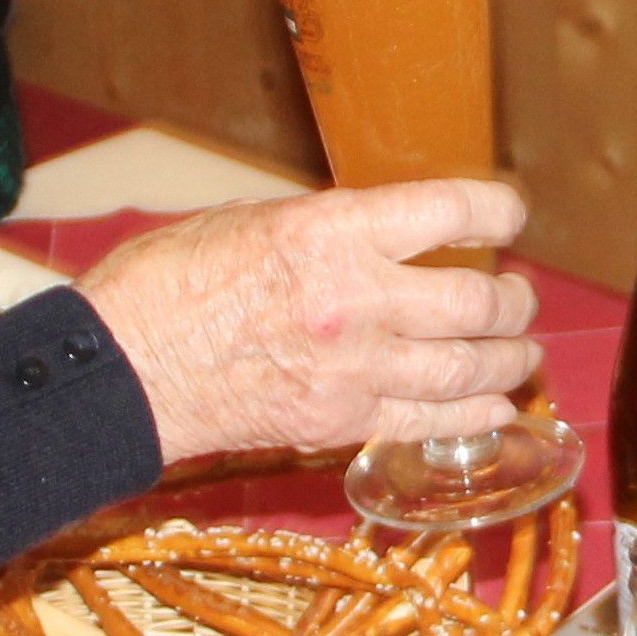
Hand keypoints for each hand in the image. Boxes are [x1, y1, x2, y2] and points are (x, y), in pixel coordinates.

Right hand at [78, 180, 542, 461]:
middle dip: (513, 300)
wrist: (117, 372)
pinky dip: (477, 413)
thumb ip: (332, 230)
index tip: (509, 218)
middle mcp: (357, 300)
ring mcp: (354, 368)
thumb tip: (387, 235)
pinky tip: (497, 404)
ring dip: (509, 358)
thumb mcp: (252, 221)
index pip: (452, 212)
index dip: (498, 213)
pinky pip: (432, 422)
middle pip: (477, 302)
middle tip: (518, 297)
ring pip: (469, 367)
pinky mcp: (340, 423)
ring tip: (520, 349)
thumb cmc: (167, 284)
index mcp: (333, 232)